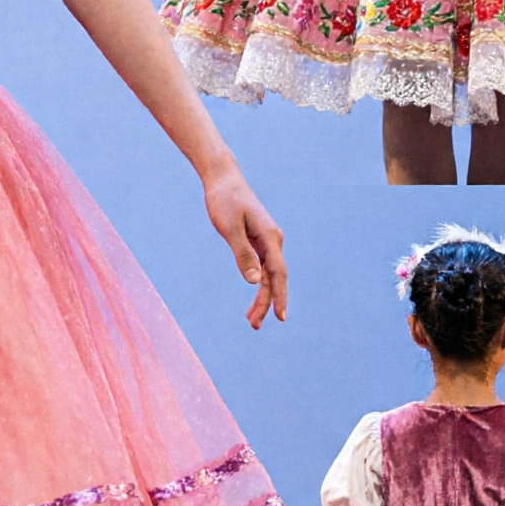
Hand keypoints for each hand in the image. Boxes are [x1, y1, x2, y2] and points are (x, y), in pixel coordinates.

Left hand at [203, 166, 287, 328]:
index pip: (278, 273)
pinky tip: (253, 295)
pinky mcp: (258, 241)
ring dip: (261, 297)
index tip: (280, 316)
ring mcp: (267, 241)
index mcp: (270, 237)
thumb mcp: (230, 228)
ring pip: (268, 275)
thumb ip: (242, 254)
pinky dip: (257, 283)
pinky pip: (262, 267)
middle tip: (254, 325)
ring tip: (251, 320)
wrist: (223, 180)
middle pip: (274, 278)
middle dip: (266, 303)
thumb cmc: (224, 201)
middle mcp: (273, 240)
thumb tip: (254, 281)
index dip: (279, 296)